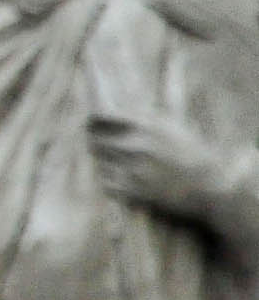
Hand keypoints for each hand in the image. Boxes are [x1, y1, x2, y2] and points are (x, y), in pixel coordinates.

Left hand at [89, 113, 225, 219]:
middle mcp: (136, 145)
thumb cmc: (192, 154)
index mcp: (147, 126)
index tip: (90, 121)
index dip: (93, 119)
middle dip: (94, 141)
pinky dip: (110, 181)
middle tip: (93, 142)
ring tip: (117, 163)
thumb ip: (143, 117)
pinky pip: (106, 183)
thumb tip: (115, 108)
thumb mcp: (171, 127)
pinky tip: (122, 179)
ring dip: (104, 162)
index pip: (103, 117)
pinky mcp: (133, 191)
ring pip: (100, 162)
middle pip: (96, 140)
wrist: (210, 187)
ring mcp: (133, 169)